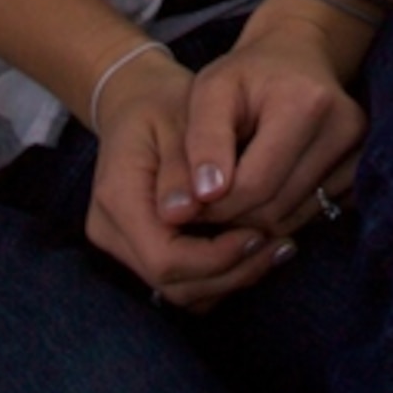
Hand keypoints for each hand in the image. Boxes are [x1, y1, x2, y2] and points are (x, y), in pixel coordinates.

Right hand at [82, 49, 293, 309]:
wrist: (138, 102)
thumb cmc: (166, 104)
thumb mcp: (180, 119)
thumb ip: (181, 168)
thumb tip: (185, 212)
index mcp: (116, 197)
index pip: (166, 258)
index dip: (217, 258)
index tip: (260, 233)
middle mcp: (110, 230)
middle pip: (175, 284)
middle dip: (232, 272)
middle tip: (282, 246)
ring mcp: (121, 245)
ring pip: (181, 291)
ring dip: (231, 278)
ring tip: (277, 248)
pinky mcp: (140, 250)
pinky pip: (183, 281)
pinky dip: (220, 274)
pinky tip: (255, 249)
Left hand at [171, 0, 368, 243]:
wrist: (297, 54)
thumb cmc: (247, 73)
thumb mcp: (211, 91)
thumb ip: (203, 141)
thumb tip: (202, 199)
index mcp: (305, 103)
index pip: (255, 184)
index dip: (216, 204)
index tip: (193, 200)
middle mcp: (344, 127)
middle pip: (277, 206)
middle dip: (234, 213)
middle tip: (207, 200)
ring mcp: (361, 150)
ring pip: (294, 218)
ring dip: (256, 217)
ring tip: (232, 190)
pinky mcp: (364, 168)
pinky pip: (313, 214)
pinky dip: (282, 212)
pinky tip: (264, 188)